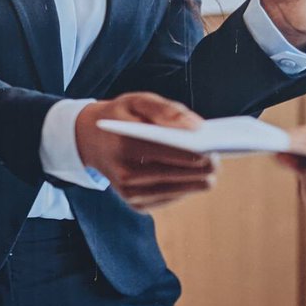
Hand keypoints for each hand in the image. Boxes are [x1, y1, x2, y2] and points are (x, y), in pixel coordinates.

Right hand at [75, 92, 215, 209]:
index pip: (177, 153)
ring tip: (204, 161)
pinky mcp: (136, 204)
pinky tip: (184, 172)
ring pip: (186, 189)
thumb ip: (167, 109)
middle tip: (214, 151)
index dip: (202, 149)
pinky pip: (176, 197)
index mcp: (125, 145)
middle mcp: (127, 174)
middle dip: (206, 163)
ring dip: (199, 176)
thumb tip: (198, 127)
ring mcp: (130, 193)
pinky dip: (184, 184)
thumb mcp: (137, 101)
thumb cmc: (120, 117)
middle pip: (188, 175)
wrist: (89, 140)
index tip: (215, 143)